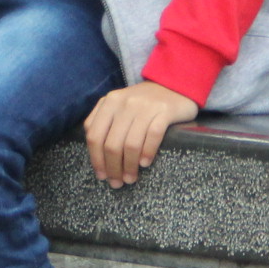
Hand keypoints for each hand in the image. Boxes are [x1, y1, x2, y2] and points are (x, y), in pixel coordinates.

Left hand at [83, 81, 198, 187]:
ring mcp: (145, 106)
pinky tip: (145, 164)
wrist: (174, 85)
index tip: (102, 175)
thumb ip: (103, 122)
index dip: (96, 159)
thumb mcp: (118, 105)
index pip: (94, 135)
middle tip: (117, 183)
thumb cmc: (143, 103)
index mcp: (109, 102)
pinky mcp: (164, 111)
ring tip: (130, 179)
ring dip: (129, 166)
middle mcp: (124, 103)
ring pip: (130, 144)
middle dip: (113, 168)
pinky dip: (147, 153)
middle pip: (112, 143)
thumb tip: (96, 154)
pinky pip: (152, 136)